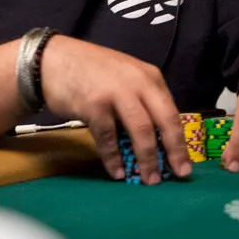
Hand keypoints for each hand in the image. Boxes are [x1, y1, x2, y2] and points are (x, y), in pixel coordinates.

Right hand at [41, 37, 190, 184]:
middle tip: (178, 174)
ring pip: (141, 130)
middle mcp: (137, 82)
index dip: (180, 141)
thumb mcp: (125, 77)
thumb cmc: (90, 71)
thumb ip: (141, 100)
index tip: (185, 164)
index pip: (172, 111)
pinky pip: (108, 137)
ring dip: (147, 158)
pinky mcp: (94, 105)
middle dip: (173, 150)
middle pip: (164, 120)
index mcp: (149, 77)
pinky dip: (114, 158)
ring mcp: (116, 92)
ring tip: (149, 179)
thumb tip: (157, 139)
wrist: (53, 59)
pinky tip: (117, 172)